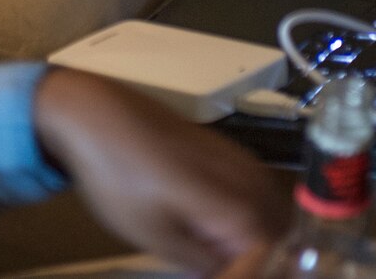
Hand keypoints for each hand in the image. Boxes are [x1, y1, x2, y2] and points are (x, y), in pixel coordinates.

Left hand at [33, 69, 289, 274]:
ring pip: (270, 217)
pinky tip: (211, 228)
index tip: (213, 276)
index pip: (268, 264)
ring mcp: (245, 162)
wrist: (98, 113)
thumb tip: (231, 277)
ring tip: (215, 255)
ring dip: (252, 241)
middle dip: (254, 260)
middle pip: (277, 240)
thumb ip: (204, 265)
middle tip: (217, 269)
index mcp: (242, 208)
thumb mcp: (155, 237)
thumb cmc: (121, 176)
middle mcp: (255, 182)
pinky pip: (255, 195)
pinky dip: (246, 218)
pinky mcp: (230, 151)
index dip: (243, 276)